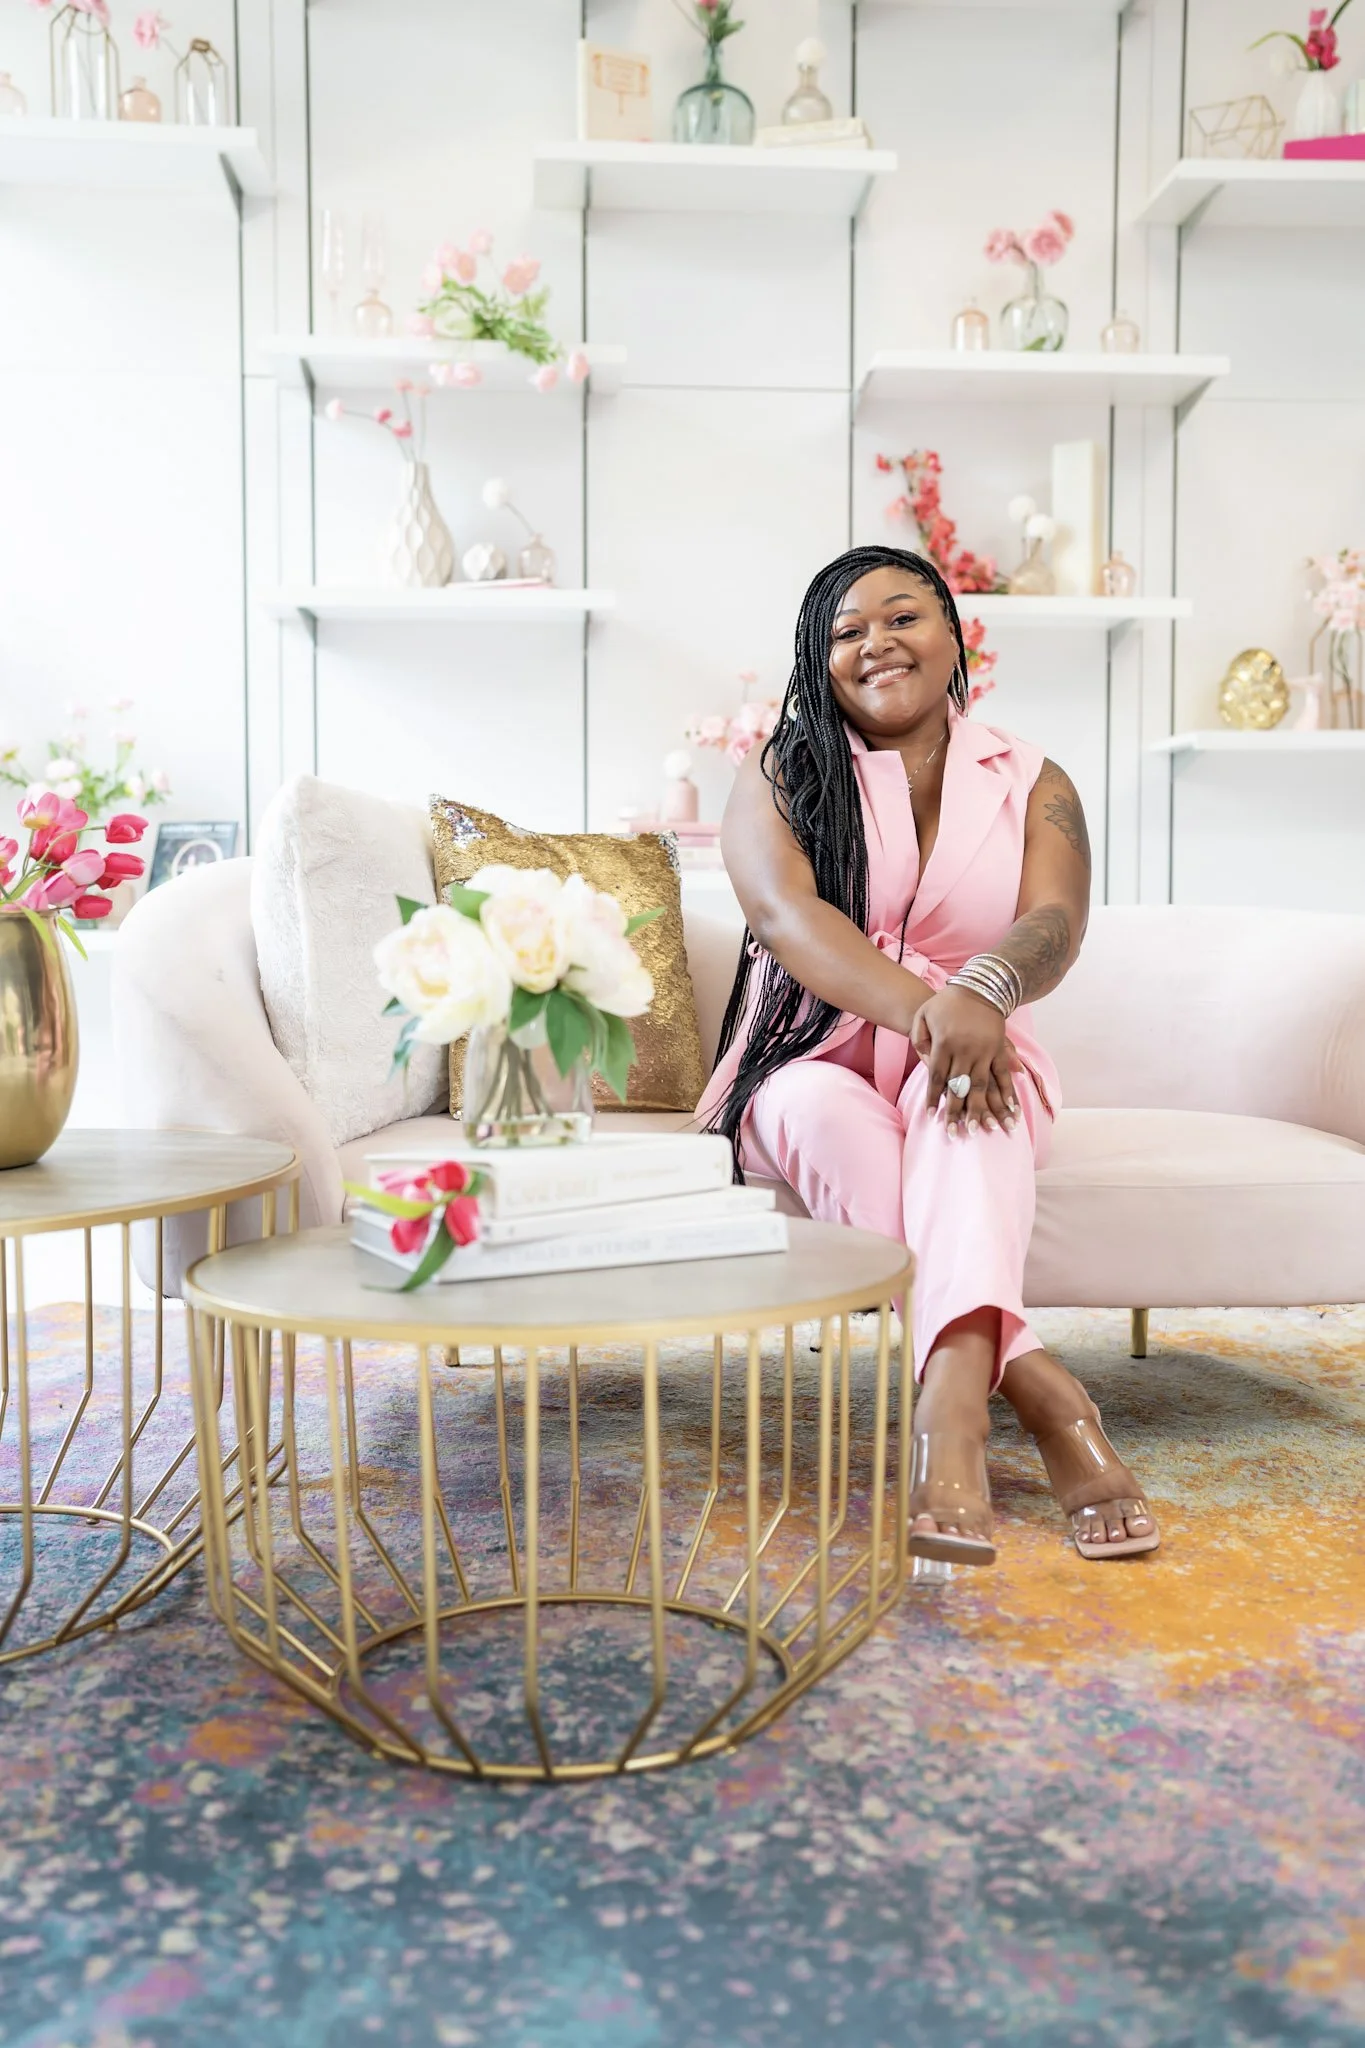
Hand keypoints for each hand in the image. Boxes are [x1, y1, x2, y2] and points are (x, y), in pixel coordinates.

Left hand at [910, 987, 1022, 1136]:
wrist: (978, 986)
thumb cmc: (944, 1003)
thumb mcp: (923, 1015)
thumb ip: (919, 1040)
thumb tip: (926, 1063)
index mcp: (945, 1042)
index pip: (936, 1076)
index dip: (934, 1097)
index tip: (931, 1116)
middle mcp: (966, 1049)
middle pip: (960, 1087)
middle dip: (958, 1112)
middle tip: (957, 1134)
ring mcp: (985, 1050)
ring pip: (983, 1086)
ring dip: (983, 1109)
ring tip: (985, 1129)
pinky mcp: (999, 1048)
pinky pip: (1003, 1075)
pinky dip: (1008, 1093)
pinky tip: (1011, 1111)